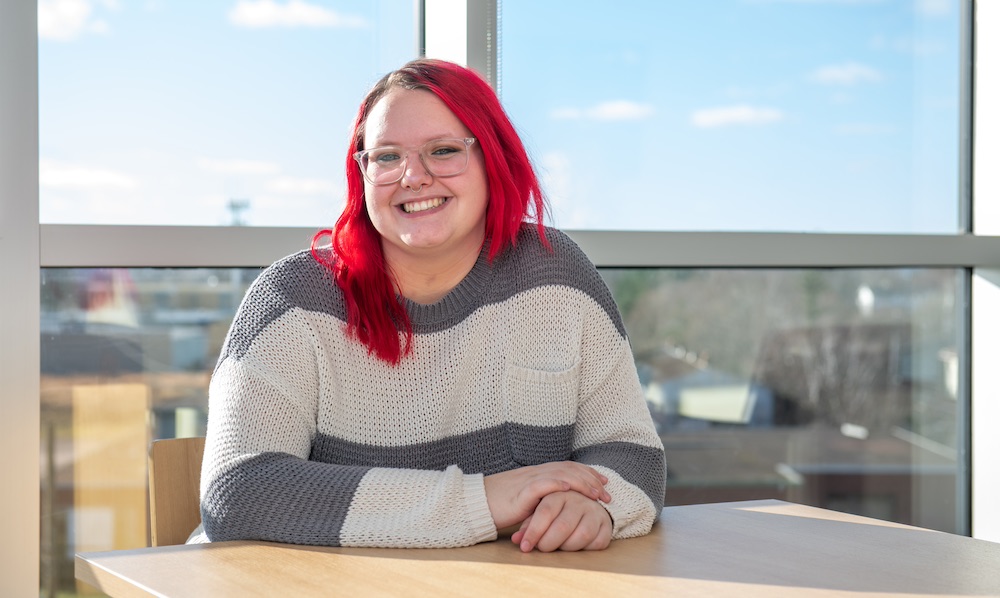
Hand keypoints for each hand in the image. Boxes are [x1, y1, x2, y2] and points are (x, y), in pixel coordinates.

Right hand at [483, 462, 611, 529]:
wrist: (475, 504)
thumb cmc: (498, 505)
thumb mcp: (525, 501)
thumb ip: (541, 500)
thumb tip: (557, 508)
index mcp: (538, 474)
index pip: (568, 468)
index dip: (587, 474)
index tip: (603, 483)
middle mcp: (536, 473)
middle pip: (569, 469)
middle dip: (591, 479)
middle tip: (607, 492)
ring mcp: (529, 480)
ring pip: (560, 474)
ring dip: (581, 483)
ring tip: (596, 492)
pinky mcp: (520, 492)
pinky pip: (541, 483)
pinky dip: (556, 483)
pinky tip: (568, 488)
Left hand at [510, 491, 612, 552]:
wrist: (586, 503)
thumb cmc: (558, 511)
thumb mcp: (540, 513)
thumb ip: (528, 525)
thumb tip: (516, 540)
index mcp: (559, 494)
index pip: (545, 512)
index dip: (533, 532)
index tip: (524, 547)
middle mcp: (578, 500)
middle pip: (562, 526)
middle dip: (548, 543)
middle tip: (542, 549)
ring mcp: (594, 511)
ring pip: (581, 535)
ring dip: (566, 547)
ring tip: (559, 547)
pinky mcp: (606, 524)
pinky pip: (596, 543)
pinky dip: (584, 549)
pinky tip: (576, 546)